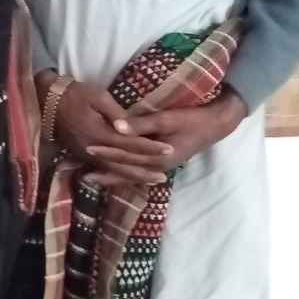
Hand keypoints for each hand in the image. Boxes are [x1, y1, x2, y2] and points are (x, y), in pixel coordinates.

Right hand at [37, 73, 173, 187]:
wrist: (46, 101)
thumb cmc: (74, 94)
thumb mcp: (97, 96)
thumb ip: (115, 113)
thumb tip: (129, 127)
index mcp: (99, 134)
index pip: (131, 144)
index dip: (151, 148)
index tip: (169, 150)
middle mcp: (94, 150)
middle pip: (124, 164)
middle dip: (145, 170)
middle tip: (164, 176)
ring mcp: (86, 155)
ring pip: (114, 171)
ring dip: (133, 177)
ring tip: (151, 181)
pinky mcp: (82, 156)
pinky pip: (104, 169)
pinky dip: (119, 175)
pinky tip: (129, 177)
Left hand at [86, 90, 247, 186]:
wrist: (215, 125)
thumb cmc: (192, 120)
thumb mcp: (167, 119)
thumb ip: (141, 124)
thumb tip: (116, 127)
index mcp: (158, 159)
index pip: (126, 157)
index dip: (106, 153)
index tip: (88, 150)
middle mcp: (157, 168)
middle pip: (126, 172)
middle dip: (105, 174)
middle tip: (82, 175)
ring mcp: (160, 167)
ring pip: (131, 175)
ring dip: (112, 177)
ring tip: (92, 178)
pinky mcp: (161, 163)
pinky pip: (139, 171)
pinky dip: (125, 172)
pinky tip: (114, 174)